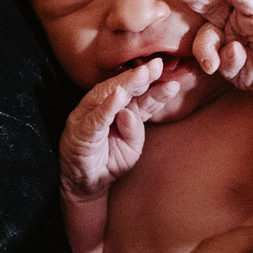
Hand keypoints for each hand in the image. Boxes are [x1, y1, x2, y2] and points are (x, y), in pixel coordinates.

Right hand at [60, 58, 179, 199]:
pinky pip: (94, 119)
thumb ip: (136, 131)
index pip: (139, 98)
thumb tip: (130, 114)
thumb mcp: (132, 148)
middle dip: (141, 77)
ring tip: (142, 75)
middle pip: (122, 89)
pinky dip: (106, 107)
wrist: (86, 186)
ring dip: (124, 84)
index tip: (173, 80)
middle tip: (157, 65)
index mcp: (118, 112)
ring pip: (106, 96)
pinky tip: (118, 96)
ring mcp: (87, 118)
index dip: (155, 88)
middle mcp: (101, 109)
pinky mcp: (80, 132)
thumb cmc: (108, 163)